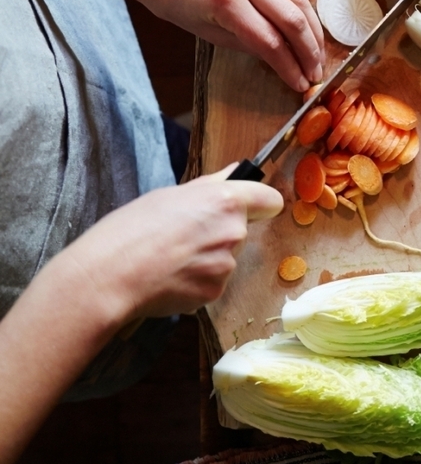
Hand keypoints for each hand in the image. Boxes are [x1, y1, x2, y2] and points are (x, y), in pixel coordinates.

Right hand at [61, 166, 283, 321]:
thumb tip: (236, 171)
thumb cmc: (130, 229)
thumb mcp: (169, 195)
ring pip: (226, 258)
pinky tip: (169, 277)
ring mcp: (227, 265)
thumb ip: (211, 185)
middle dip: (220, 233)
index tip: (251, 208)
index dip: (260, 204)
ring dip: (207, 259)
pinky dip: (196, 281)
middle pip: (242, 231)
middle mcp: (233, 232)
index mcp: (225, 201)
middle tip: (183, 235)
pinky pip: (213, 283)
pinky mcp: (215, 292)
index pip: (270, 201)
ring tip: (170, 257)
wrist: (108, 276)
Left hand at [130, 0, 324, 90]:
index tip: (301, 85)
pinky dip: (302, 12)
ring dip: (314, 31)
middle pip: (293, 20)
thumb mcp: (204, 31)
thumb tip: (277, 58)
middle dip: (310, 51)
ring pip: (299, 0)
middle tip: (317, 73)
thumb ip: (244, 43)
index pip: (270, 42)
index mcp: (225, 2)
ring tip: (318, 54)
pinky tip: (306, 30)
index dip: (290, 67)